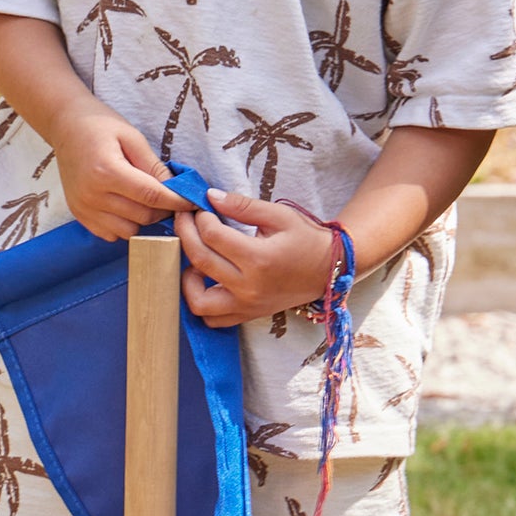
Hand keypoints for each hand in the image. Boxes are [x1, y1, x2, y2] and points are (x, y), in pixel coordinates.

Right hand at [49, 106, 185, 241]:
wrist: (65, 126)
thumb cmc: (101, 126)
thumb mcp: (133, 138)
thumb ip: (154, 167)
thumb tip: (177, 190)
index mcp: (107, 172)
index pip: (152, 196)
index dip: (177, 202)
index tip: (193, 203)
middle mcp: (93, 195)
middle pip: (143, 216)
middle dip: (164, 211)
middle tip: (172, 199)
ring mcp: (84, 208)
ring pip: (129, 231)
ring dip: (145, 220)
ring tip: (148, 202)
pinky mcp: (78, 215)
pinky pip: (111, 234)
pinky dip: (125, 226)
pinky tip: (128, 208)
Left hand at [176, 191, 339, 326]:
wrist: (330, 270)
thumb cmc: (306, 239)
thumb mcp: (279, 215)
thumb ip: (243, 206)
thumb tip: (210, 196)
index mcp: (259, 258)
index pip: (213, 236)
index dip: (200, 218)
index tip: (200, 208)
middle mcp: (250, 287)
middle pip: (200, 261)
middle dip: (186, 234)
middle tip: (185, 220)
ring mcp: (247, 306)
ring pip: (199, 301)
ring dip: (187, 278)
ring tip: (194, 259)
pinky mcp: (248, 315)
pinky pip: (213, 319)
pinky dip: (201, 303)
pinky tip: (205, 281)